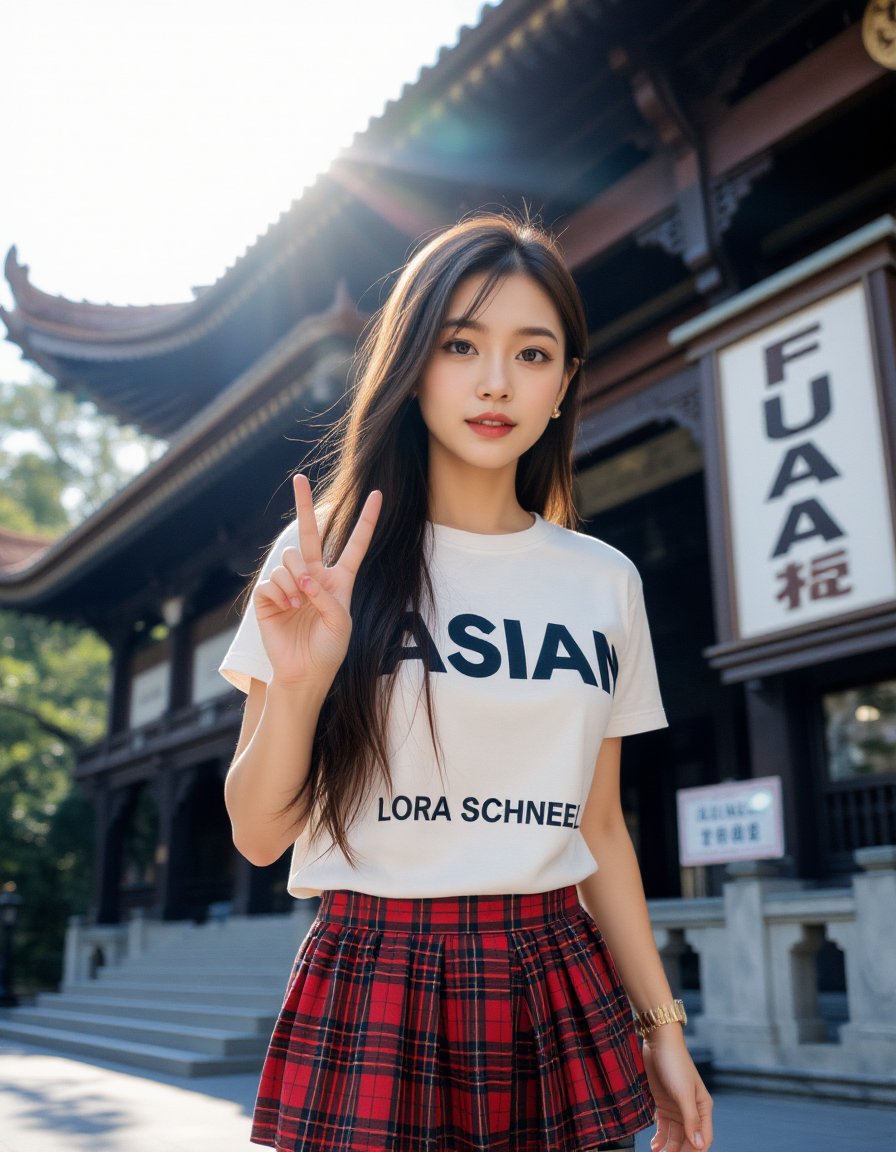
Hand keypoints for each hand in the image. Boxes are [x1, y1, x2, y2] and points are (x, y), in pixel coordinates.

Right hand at [253, 474, 381, 688]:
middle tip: (298, 478)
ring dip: (295, 582)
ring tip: (298, 604)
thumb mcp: (341, 623)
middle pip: (310, 533)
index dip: (366, 521)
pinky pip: (271, 581)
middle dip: (303, 505)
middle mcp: (313, 576)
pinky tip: (284, 608)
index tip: (377, 495)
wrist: (303, 673)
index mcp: (339, 581)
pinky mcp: (268, 596)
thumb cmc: (328, 650)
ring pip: (289, 559)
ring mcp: (289, 584)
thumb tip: (304, 576)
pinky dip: (280, 594)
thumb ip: (327, 596)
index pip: (354, 545)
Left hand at [641, 1026, 712, 1151]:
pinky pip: (663, 1126)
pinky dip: (660, 1137)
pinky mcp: (663, 1103)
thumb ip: (691, 1120)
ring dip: (669, 1147)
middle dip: (679, 1151)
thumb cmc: (674, 1063)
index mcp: (703, 1108)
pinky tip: (654, 1145)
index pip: (703, 1138)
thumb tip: (700, 1146)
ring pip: (675, 1135)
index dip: (694, 1151)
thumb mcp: (683, 1093)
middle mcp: (691, 1110)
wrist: (657, 1042)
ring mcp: (676, 1107)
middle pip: (688, 1139)